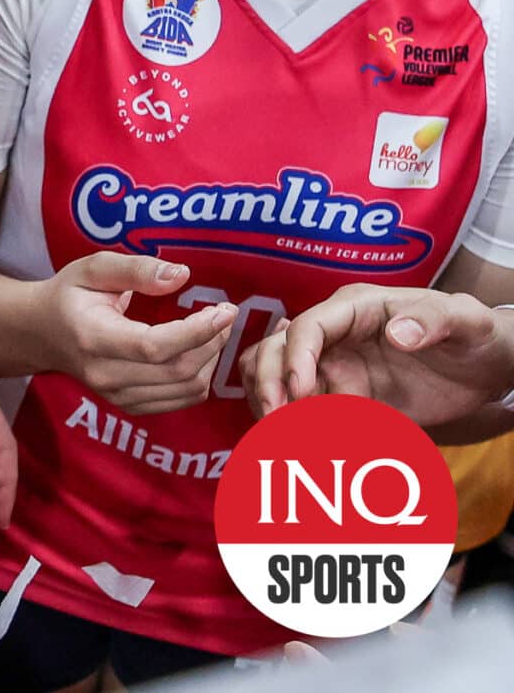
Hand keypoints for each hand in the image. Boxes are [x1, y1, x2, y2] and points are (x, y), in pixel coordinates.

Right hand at [42, 252, 236, 414]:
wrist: (40, 334)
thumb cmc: (68, 295)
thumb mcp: (93, 269)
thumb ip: (136, 269)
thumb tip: (182, 276)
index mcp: (93, 337)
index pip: (155, 346)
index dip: (197, 331)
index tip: (225, 310)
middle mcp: (104, 374)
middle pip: (178, 370)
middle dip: (212, 341)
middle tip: (223, 315)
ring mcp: (116, 396)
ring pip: (186, 388)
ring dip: (210, 360)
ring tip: (212, 331)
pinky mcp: (128, 406)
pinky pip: (181, 400)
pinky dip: (200, 377)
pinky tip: (197, 353)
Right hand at [243, 284, 513, 423]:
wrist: (487, 366)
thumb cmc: (475, 333)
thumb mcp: (466, 319)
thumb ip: (433, 319)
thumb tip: (397, 334)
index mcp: (356, 308)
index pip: (309, 327)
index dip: (295, 358)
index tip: (300, 392)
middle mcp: (336, 336)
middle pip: (275, 350)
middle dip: (268, 383)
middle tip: (277, 420)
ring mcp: (336, 367)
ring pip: (277, 378)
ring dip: (272, 403)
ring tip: (284, 437)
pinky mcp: (346, 396)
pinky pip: (307, 410)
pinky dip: (298, 427)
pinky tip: (310, 448)